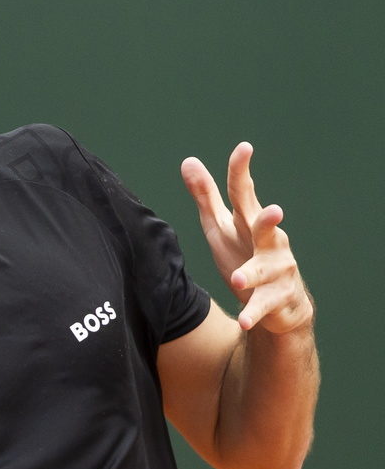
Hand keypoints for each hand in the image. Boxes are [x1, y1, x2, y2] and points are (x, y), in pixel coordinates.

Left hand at [180, 143, 313, 333]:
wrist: (278, 305)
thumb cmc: (244, 255)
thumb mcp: (220, 226)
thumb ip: (205, 196)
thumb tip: (189, 160)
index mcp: (250, 223)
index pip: (244, 194)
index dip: (242, 172)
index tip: (244, 148)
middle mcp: (270, 243)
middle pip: (266, 228)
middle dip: (269, 221)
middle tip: (273, 211)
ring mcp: (279, 270)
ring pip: (267, 270)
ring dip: (252, 273)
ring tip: (238, 278)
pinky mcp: (278, 298)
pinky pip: (264, 306)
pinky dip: (253, 312)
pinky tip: (243, 319)